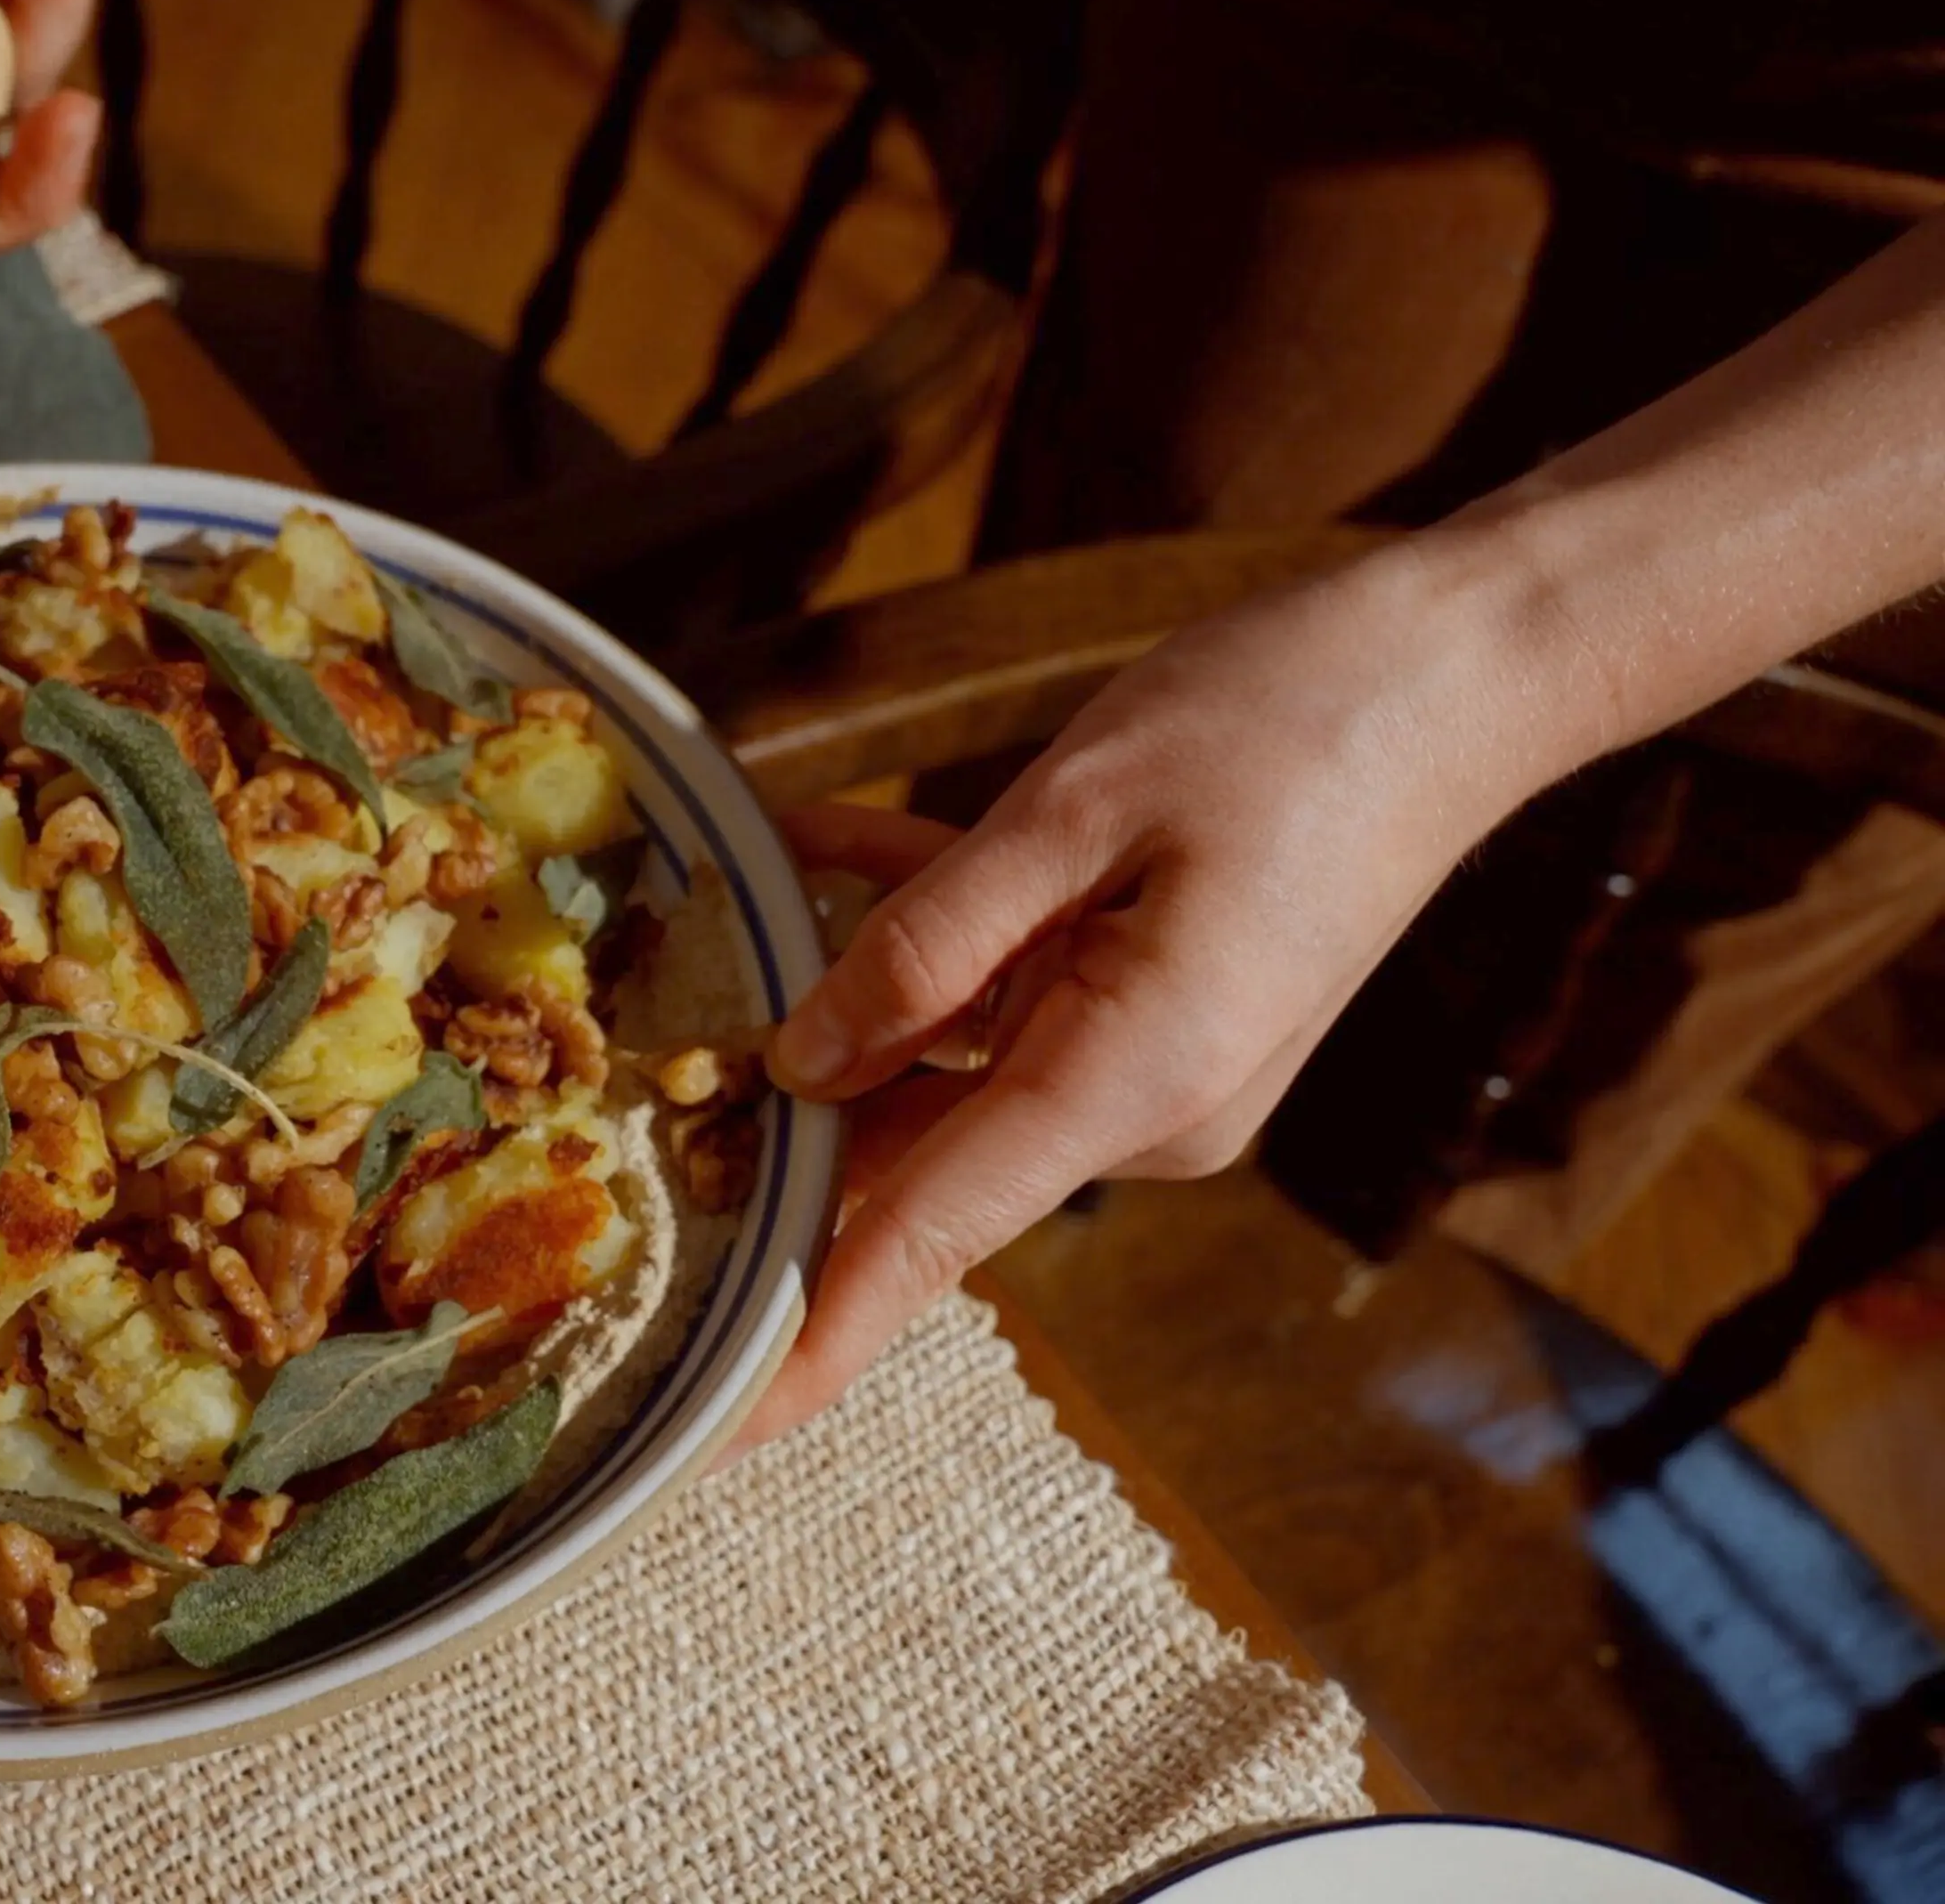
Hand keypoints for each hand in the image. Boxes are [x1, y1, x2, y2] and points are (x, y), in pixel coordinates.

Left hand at [727, 553, 1563, 1451]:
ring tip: (725, 930)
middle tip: (641, 1101)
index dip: (809, 1341)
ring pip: (948, 1067)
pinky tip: (828, 848)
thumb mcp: (1079, 805)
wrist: (1466, 675)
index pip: (927, 1241)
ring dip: (848, 1004)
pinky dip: (928, 943)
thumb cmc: (1292, 718)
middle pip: (915, 1152)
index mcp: (1133, 1078)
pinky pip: (1008, 1001)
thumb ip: (930, 939)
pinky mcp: (1163, 1012)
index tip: (713, 1432)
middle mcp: (1147, 1109)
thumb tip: (804, 1057)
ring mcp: (1159, 1068)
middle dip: (785, 1123)